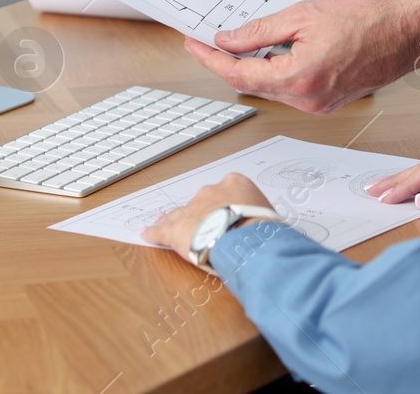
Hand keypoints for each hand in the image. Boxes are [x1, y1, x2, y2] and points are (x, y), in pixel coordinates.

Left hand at [141, 173, 278, 262]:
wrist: (246, 236)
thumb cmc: (263, 227)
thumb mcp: (271, 215)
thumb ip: (264, 218)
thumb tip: (272, 232)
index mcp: (235, 183)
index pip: (227, 189)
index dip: (227, 203)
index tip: (229, 212)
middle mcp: (212, 192)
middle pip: (203, 201)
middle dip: (203, 213)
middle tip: (206, 226)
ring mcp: (193, 209)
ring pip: (180, 213)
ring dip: (174, 219)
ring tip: (166, 222)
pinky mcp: (177, 229)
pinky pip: (162, 230)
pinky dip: (154, 232)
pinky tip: (147, 233)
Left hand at [187, 0, 419, 113]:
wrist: (409, 30)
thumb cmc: (369, 18)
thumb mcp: (304, 14)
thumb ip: (261, 31)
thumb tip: (228, 40)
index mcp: (298, 78)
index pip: (238, 73)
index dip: (210, 58)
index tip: (194, 44)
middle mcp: (308, 100)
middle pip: (252, 84)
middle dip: (228, 62)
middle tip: (209, 40)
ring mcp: (320, 105)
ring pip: (271, 87)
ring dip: (254, 66)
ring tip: (243, 40)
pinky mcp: (329, 101)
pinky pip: (291, 89)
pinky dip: (277, 70)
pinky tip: (275, 49)